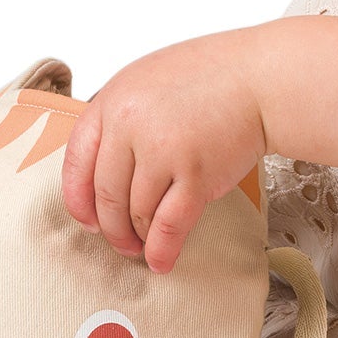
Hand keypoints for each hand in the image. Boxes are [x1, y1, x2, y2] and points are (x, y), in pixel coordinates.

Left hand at [61, 28, 267, 273]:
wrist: (261, 78)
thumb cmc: (212, 76)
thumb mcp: (147, 82)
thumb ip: (121, 119)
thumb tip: (103, 169)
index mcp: (112, 100)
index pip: (76, 161)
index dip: (78, 199)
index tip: (86, 220)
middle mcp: (130, 125)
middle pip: (106, 195)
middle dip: (111, 228)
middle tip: (119, 241)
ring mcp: (162, 151)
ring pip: (136, 213)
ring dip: (138, 238)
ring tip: (144, 247)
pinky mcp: (195, 175)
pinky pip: (168, 225)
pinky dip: (162, 249)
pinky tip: (161, 261)